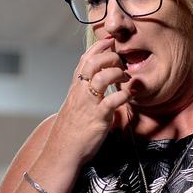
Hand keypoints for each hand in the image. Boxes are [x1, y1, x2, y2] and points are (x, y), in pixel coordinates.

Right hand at [44, 37, 131, 166]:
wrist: (63, 151)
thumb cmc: (72, 129)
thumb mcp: (76, 105)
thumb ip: (87, 92)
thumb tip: (100, 82)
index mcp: (76, 88)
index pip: (85, 59)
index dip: (99, 47)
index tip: (111, 41)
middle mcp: (80, 92)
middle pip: (94, 63)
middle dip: (111, 57)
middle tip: (122, 63)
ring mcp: (89, 104)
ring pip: (102, 78)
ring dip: (117, 74)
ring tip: (125, 79)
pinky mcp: (98, 118)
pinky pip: (112, 101)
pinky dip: (124, 95)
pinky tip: (129, 95)